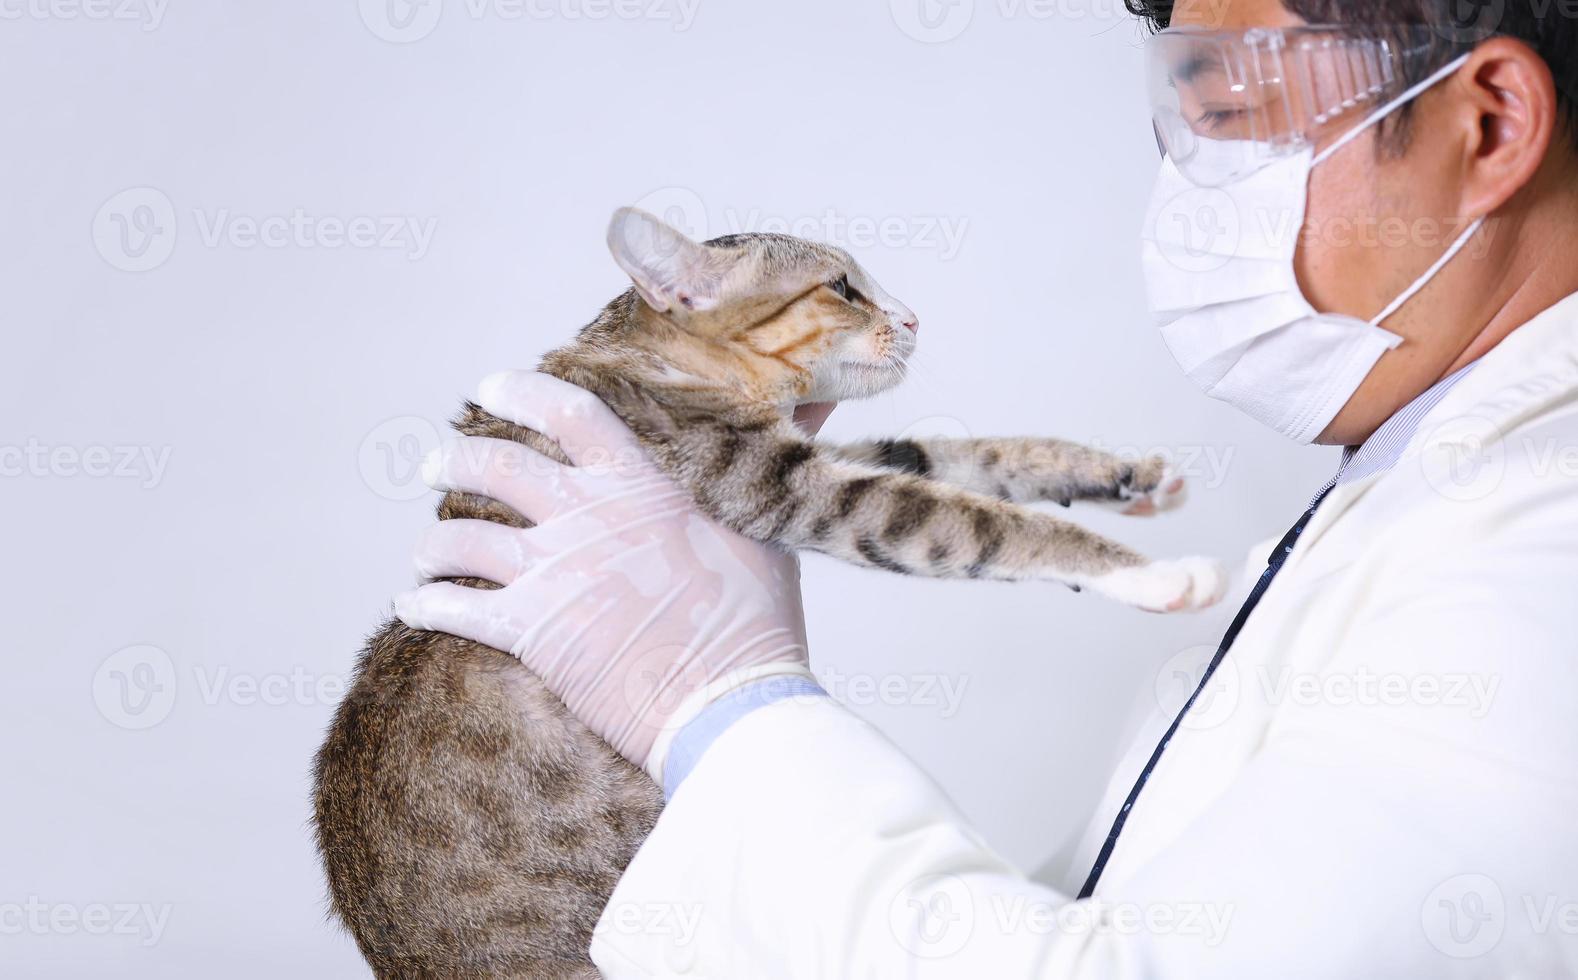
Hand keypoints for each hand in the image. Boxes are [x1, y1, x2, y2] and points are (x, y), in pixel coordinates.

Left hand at [394, 371, 821, 775]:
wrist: (730, 702)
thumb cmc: (757, 619)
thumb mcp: (771, 526)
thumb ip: (777, 454)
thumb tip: (816, 399)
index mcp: (638, 482)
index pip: (566, 413)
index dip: (520, 391)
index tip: (491, 387)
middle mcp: (584, 515)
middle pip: (493, 465)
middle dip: (454, 460)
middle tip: (435, 464)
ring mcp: (551, 571)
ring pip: (458, 535)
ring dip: (432, 541)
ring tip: (424, 552)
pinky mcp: (530, 631)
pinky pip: (452, 607)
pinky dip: (425, 603)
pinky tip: (414, 606)